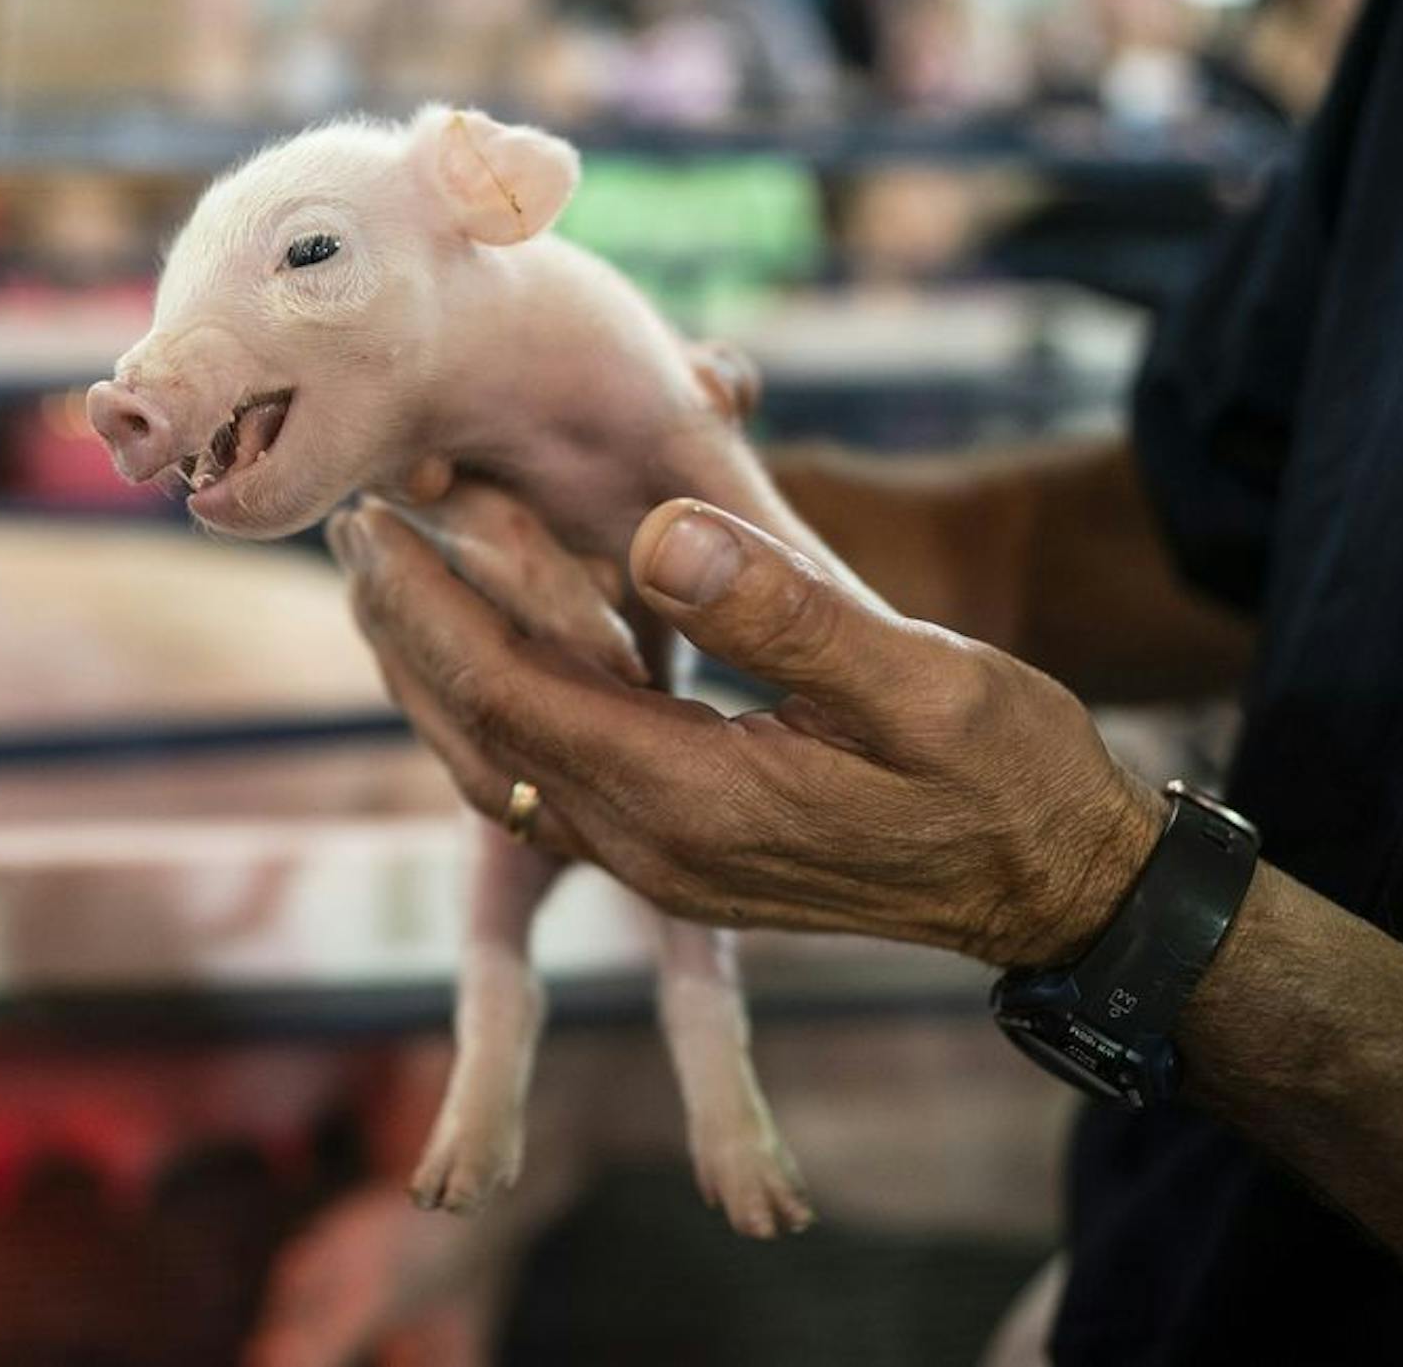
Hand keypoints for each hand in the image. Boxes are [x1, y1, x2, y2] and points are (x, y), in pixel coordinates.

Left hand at [328, 495, 1166, 968]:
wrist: (1049, 883)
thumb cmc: (1004, 772)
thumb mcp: (922, 679)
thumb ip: (787, 612)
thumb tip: (657, 532)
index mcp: (694, 801)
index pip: (514, 696)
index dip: (431, 606)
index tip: (373, 519)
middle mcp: (654, 846)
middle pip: (482, 735)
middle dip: (408, 631)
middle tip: (353, 528)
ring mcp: (663, 859)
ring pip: (504, 765)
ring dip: (440, 671)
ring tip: (395, 574)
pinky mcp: (681, 849)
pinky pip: (552, 776)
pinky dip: (501, 704)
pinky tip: (489, 640)